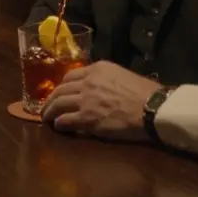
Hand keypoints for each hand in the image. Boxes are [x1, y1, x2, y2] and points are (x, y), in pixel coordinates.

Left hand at [40, 61, 161, 141]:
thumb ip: (106, 79)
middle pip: (60, 89)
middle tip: (47, 106)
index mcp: (98, 69)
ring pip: (58, 103)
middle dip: (51, 98)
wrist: (151, 108)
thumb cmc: (145, 93)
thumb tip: (100, 89)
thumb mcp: (123, 75)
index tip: (60, 92)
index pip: (71, 75)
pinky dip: (58, 123)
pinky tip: (57, 127)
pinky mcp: (86, 118)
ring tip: (46, 118)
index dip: (62, 85)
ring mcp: (85, 100)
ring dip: (49, 111)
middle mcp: (87, 81)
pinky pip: (65, 120)